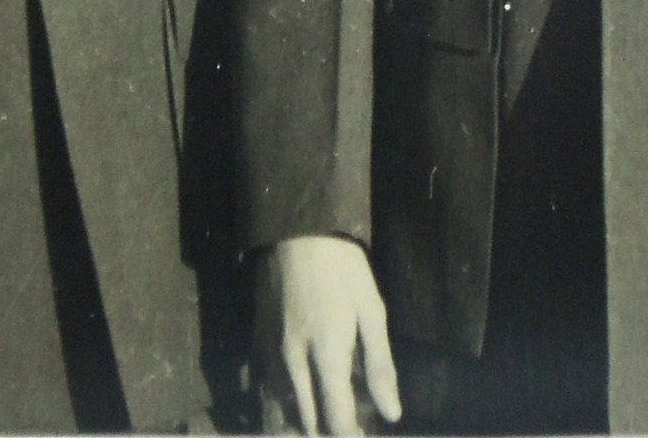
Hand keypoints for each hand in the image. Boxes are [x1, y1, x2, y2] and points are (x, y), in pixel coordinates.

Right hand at [255, 235, 401, 434]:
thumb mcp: (371, 310)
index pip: (336, 421)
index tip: (363, 435)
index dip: (351, 436)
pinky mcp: (255, 346)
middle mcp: (292, 364)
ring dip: (305, 423)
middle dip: (329, 432)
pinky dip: (283, 407)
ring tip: (327, 414)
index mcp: (327, 354)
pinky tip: (302, 399)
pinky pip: (266, 393)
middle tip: (351, 424)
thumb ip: (380, 366)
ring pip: (281, 414)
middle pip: (307, 425)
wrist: (296, 231)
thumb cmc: (343, 268)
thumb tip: (391, 414)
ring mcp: (268, 357)